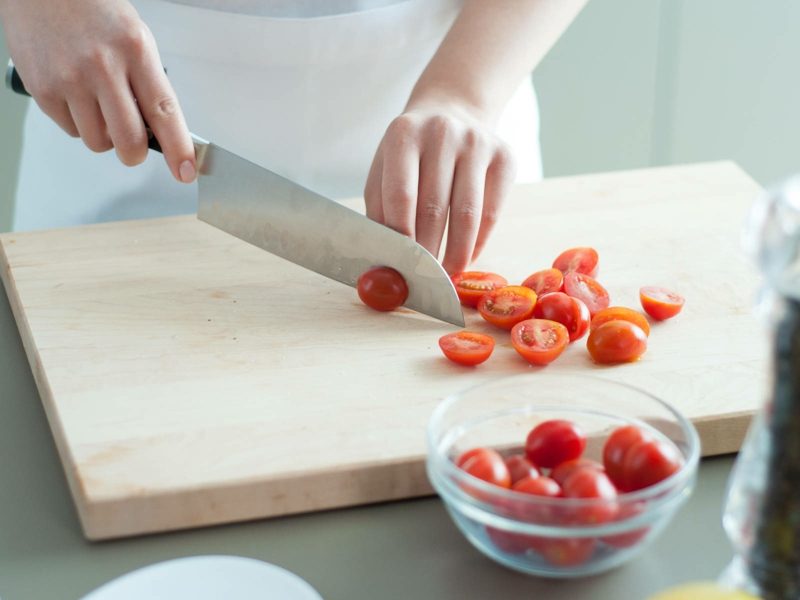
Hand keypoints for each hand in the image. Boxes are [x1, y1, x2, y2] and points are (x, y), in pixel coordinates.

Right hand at [0, 0, 194, 181]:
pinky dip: (78, 122)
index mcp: (135, 50)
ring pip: (97, 142)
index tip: (186, 171)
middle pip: (129, 141)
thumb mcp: (136, 39)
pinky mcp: (42, 90)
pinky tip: (75, 95)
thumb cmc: (94, 12)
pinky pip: (71, 130)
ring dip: (104, 135)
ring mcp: (69, 80)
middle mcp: (102, 66)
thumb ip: (149, 83)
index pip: (163, 111)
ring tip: (98, 104)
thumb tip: (160, 131)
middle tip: (135, 145)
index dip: (178, 148)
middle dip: (135, 153)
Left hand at [364, 102, 514, 273]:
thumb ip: (380, 210)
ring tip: (447, 274)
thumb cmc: (411, 154)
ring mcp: (477, 142)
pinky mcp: (505, 157)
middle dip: (427, 251)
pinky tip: (468, 257)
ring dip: (456, 253)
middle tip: (423, 278)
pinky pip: (492, 211)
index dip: (401, 236)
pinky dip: (478, 242)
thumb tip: (384, 261)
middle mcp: (442, 132)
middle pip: (434, 207)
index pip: (401, 195)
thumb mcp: (384, 170)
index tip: (400, 265)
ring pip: (467, 213)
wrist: (453, 110)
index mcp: (404, 134)